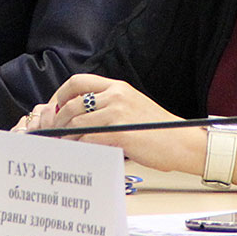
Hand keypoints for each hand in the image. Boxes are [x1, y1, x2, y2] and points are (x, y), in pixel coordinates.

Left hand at [32, 75, 199, 172]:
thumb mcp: (132, 107)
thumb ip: (108, 108)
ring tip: (64, 147)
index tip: (55, 109)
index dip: (60, 95)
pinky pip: (87, 138)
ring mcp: (117, 112)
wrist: (182, 141)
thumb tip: (80, 120)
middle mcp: (115, 95)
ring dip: (65, 137)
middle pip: (72, 103)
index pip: (77, 81)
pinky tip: (77, 154)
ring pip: (76, 122)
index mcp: (118, 87)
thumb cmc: (158, 130)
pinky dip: (78, 147)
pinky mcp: (119, 132)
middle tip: (54, 134)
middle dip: (58, 120)